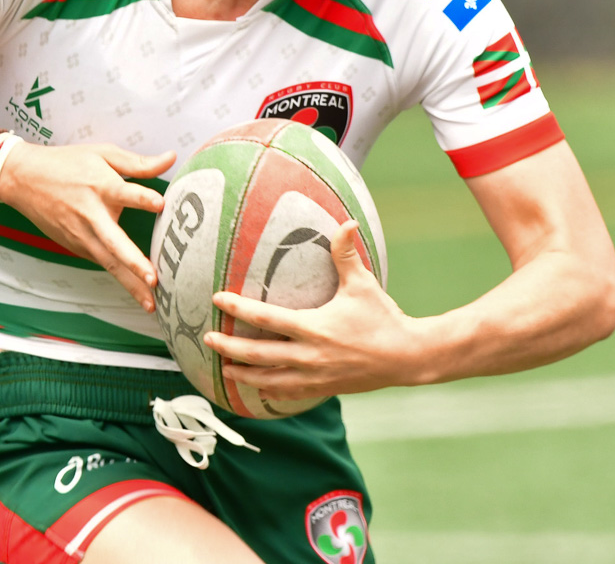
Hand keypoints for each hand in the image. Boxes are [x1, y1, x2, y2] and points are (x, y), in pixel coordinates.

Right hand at [0, 142, 171, 310]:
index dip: (142, 198)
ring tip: (151, 302)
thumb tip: (171, 159)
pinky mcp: (76, 246)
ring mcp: (81, 235)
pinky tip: (137, 292)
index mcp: (100, 186)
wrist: (23, 179)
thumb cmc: (65, 164)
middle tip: (152, 278)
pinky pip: (102, 263)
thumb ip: (138, 162)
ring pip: (109, 262)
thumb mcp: (102, 154)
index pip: (125, 193)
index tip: (160, 204)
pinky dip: (119, 278)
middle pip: (114, 241)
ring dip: (129, 283)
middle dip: (133, 262)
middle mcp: (91, 214)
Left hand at [206, 221, 414, 402]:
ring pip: (269, 379)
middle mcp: (309, 355)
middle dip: (229, 348)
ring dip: (244, 374)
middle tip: (207, 339)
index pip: (266, 318)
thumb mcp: (363, 284)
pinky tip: (258, 387)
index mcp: (314, 327)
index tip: (217, 298)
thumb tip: (346, 222)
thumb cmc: (383, 318)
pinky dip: (270, 390)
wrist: (407, 357)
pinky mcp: (323, 388)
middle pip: (258, 355)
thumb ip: (346, 254)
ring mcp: (315, 376)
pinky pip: (288, 393)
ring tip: (224, 369)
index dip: (238, 308)